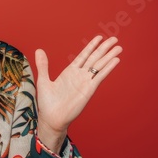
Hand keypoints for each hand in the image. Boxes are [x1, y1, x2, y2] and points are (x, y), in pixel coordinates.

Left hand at [34, 36, 121, 151]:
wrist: (51, 118)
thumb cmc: (47, 103)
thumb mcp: (43, 80)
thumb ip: (43, 65)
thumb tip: (39, 50)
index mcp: (69, 72)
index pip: (83, 56)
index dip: (91, 46)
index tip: (99, 38)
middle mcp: (79, 76)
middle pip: (94, 58)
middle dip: (104, 48)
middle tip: (114, 39)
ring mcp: (85, 82)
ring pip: (99, 66)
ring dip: (109, 56)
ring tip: (119, 48)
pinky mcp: (88, 90)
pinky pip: (99, 76)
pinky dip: (107, 68)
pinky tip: (115, 60)